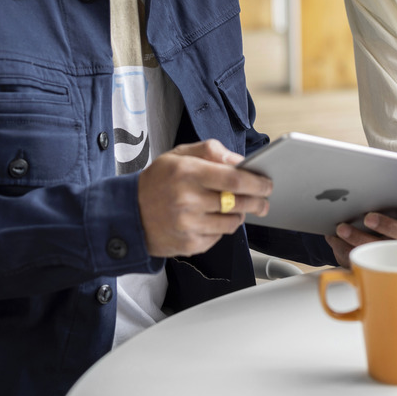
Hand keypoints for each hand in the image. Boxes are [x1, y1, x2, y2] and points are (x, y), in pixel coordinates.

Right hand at [137, 139, 272, 257]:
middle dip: (257, 201)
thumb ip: (211, 151)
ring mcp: (188, 225)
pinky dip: (221, 229)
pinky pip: (219, 237)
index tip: (267, 183)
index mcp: (187, 173)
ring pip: (232, 222)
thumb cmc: (157, 181)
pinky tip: (211, 220)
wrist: (129, 214)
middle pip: (238, 202)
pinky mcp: (189, 245)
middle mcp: (187, 200)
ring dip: (239, 215)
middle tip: (263, 200)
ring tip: (234, 208)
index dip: (256, 182)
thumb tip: (239, 160)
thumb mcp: (179, 155)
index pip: (234, 178)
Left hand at [324, 194, 396, 267]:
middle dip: (388, 226)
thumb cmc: (371, 215)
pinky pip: (360, 262)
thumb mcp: (377, 201)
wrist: (353, 241)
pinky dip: (341, 250)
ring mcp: (393, 255)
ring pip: (381, 251)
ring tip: (340, 228)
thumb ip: (378, 188)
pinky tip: (333, 238)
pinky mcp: (374, 267)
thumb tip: (362, 173)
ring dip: (358, 239)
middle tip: (368, 217)